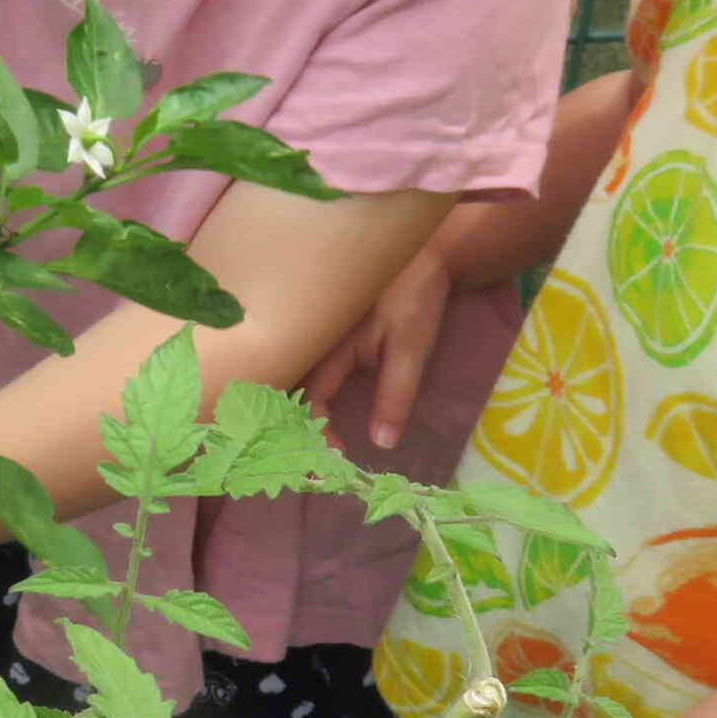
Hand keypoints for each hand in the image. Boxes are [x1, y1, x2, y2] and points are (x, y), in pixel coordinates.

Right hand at [302, 242, 455, 450]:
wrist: (425, 252)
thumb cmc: (416, 298)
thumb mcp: (412, 350)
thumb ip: (395, 396)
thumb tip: (382, 443)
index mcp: (332, 345)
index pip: (313, 399)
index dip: (320, 432)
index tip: (338, 459)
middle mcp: (316, 338)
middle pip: (291, 390)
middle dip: (295, 429)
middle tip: (310, 465)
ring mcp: (319, 331)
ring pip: (294, 377)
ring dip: (296, 412)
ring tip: (306, 444)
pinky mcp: (327, 328)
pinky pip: (306, 364)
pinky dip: (306, 393)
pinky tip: (312, 411)